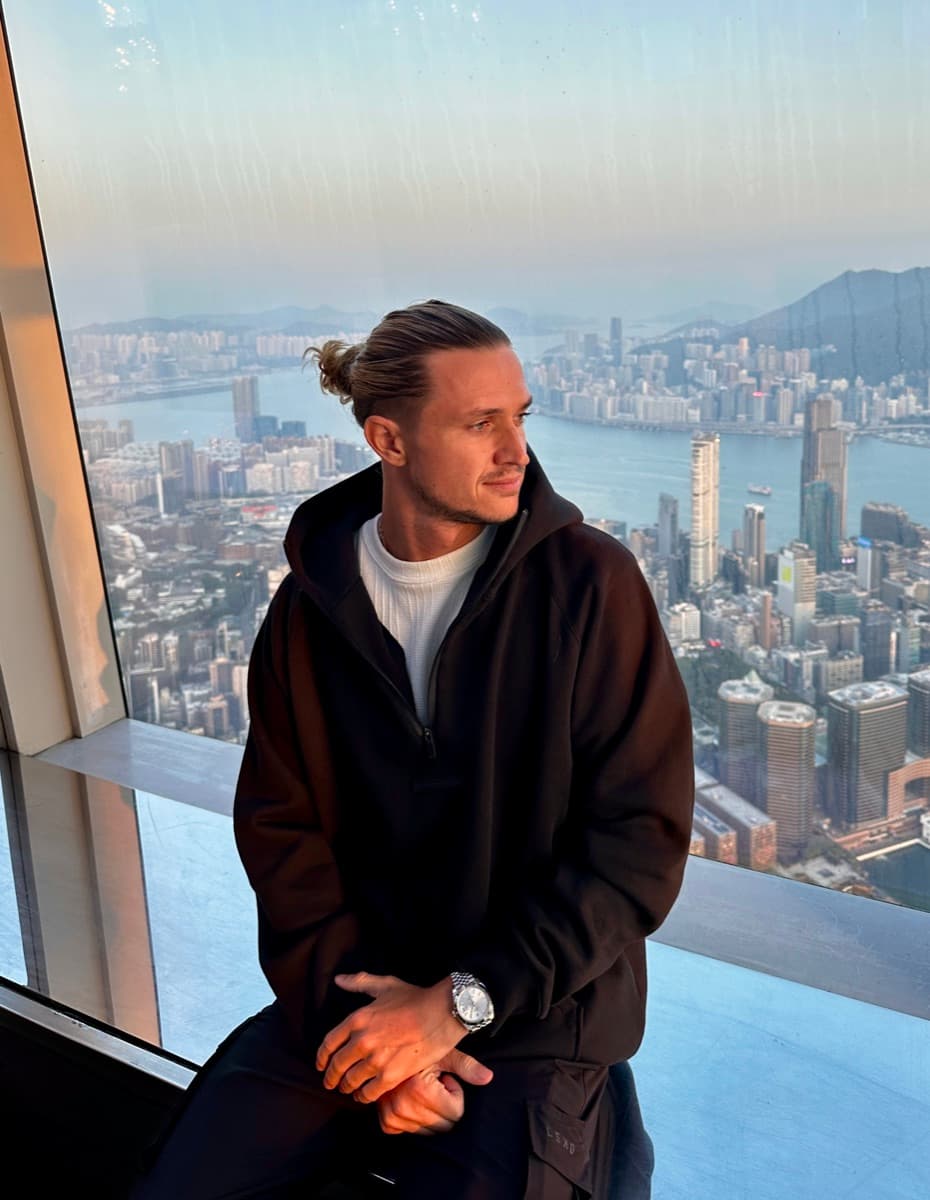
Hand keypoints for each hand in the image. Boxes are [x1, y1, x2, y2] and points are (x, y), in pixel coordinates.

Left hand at [315, 972, 465, 1103]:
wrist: (443, 1013)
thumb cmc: (416, 998)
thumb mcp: (385, 985)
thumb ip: (359, 983)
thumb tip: (339, 980)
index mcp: (358, 1018)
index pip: (329, 1043)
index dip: (322, 1057)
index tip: (321, 1065)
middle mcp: (362, 1040)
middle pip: (337, 1065)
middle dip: (331, 1077)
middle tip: (330, 1083)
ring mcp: (376, 1060)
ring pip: (351, 1081)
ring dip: (346, 1087)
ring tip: (347, 1090)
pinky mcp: (391, 1075)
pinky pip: (369, 1093)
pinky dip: (363, 1096)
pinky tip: (364, 1096)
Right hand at [377, 1048, 493, 1135]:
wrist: (388, 1049)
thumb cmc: (421, 1048)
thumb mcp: (444, 1052)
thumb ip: (466, 1066)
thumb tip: (489, 1078)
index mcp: (420, 1089)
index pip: (456, 1113)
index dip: (454, 1093)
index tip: (444, 1078)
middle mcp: (404, 1106)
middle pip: (444, 1126)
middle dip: (443, 1106)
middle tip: (433, 1085)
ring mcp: (394, 1116)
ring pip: (429, 1131)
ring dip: (429, 1113)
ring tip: (421, 1090)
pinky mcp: (387, 1123)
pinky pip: (412, 1132)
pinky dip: (415, 1119)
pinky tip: (411, 1099)